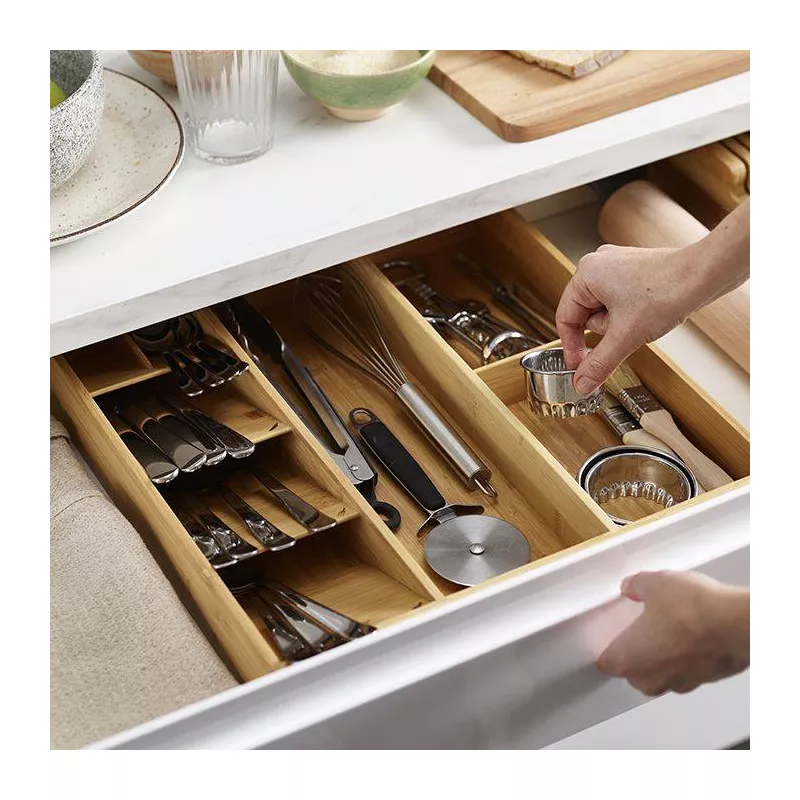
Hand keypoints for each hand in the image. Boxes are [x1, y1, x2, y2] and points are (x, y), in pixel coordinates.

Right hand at [555, 245, 693, 392]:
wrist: (704, 275)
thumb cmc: (666, 291)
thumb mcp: (625, 337)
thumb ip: (599, 363)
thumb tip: (582, 383)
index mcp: (586, 274)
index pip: (565, 318)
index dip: (571, 347)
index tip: (579, 367)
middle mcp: (598, 264)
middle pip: (586, 314)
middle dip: (606, 331)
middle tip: (625, 334)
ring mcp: (617, 265)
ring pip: (605, 309)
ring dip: (620, 323)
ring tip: (642, 319)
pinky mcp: (634, 270)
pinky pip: (620, 301)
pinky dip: (631, 314)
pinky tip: (648, 313)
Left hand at [596, 570, 749, 696]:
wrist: (735, 624)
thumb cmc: (692, 611)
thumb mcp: (654, 583)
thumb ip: (636, 586)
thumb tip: (632, 586)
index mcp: (631, 658)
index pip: (606, 664)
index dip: (606, 650)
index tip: (607, 639)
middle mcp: (653, 677)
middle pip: (633, 674)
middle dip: (634, 655)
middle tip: (638, 632)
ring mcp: (681, 682)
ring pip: (661, 676)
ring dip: (661, 659)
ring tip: (667, 632)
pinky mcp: (706, 680)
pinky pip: (687, 672)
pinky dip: (686, 658)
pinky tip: (692, 636)